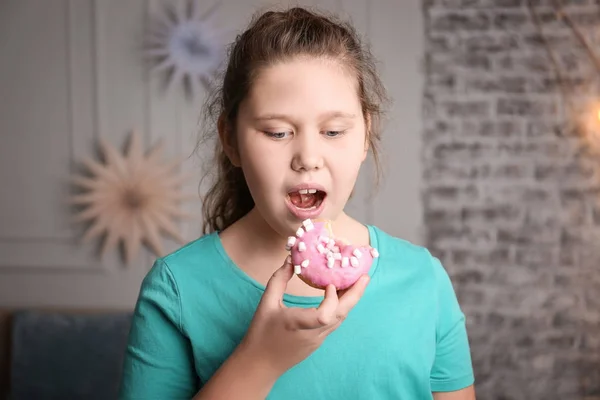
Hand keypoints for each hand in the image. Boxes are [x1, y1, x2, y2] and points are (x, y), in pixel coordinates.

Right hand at [237, 257, 369, 377]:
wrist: (260, 364)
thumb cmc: (261, 333)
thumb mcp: (266, 303)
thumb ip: (279, 280)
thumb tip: (291, 260)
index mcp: (298, 324)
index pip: (324, 316)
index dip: (332, 299)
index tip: (329, 285)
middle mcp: (312, 334)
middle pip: (341, 315)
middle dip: (355, 295)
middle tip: (365, 277)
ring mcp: (317, 340)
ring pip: (340, 320)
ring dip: (350, 302)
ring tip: (356, 283)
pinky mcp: (318, 343)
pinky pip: (334, 323)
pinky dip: (340, 309)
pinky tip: (340, 297)